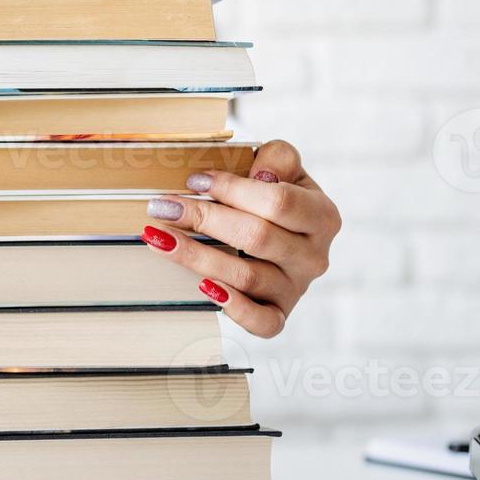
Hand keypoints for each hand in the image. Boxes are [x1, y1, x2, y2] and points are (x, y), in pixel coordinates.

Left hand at [141, 140, 340, 337]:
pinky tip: (202, 287)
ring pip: (247, 276)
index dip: (232, 189)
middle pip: (257, 237)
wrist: (282, 237)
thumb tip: (261, 173)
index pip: (278, 201)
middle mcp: (315, 256)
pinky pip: (261, 321)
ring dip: (196, 256)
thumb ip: (278, 158)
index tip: (193, 181)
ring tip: (159, 238)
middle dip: (204, 218)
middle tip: (163, 207)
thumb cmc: (274, 197)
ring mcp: (297, 288)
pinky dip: (233, 307)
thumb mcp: (282, 168)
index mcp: (321, 216)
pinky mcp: (279, 314)